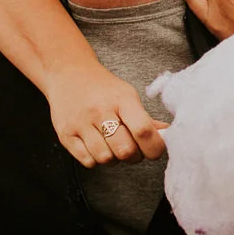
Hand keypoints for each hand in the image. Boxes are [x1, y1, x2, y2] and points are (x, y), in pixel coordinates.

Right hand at [44, 66, 165, 168]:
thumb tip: (167, 135)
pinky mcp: (65, 134)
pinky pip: (87, 161)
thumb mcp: (127, 95)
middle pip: (125, 150)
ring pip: (106, 159)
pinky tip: (97, 146)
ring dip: (114, 159)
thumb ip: (145, 119)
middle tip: (132, 149)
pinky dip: (96, 160)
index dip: (154, 147)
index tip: (155, 149)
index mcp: (121, 99)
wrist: (68, 73)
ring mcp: (81, 123)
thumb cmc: (102, 88)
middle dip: (134, 156)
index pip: (143, 130)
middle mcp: (100, 111)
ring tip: (112, 146)